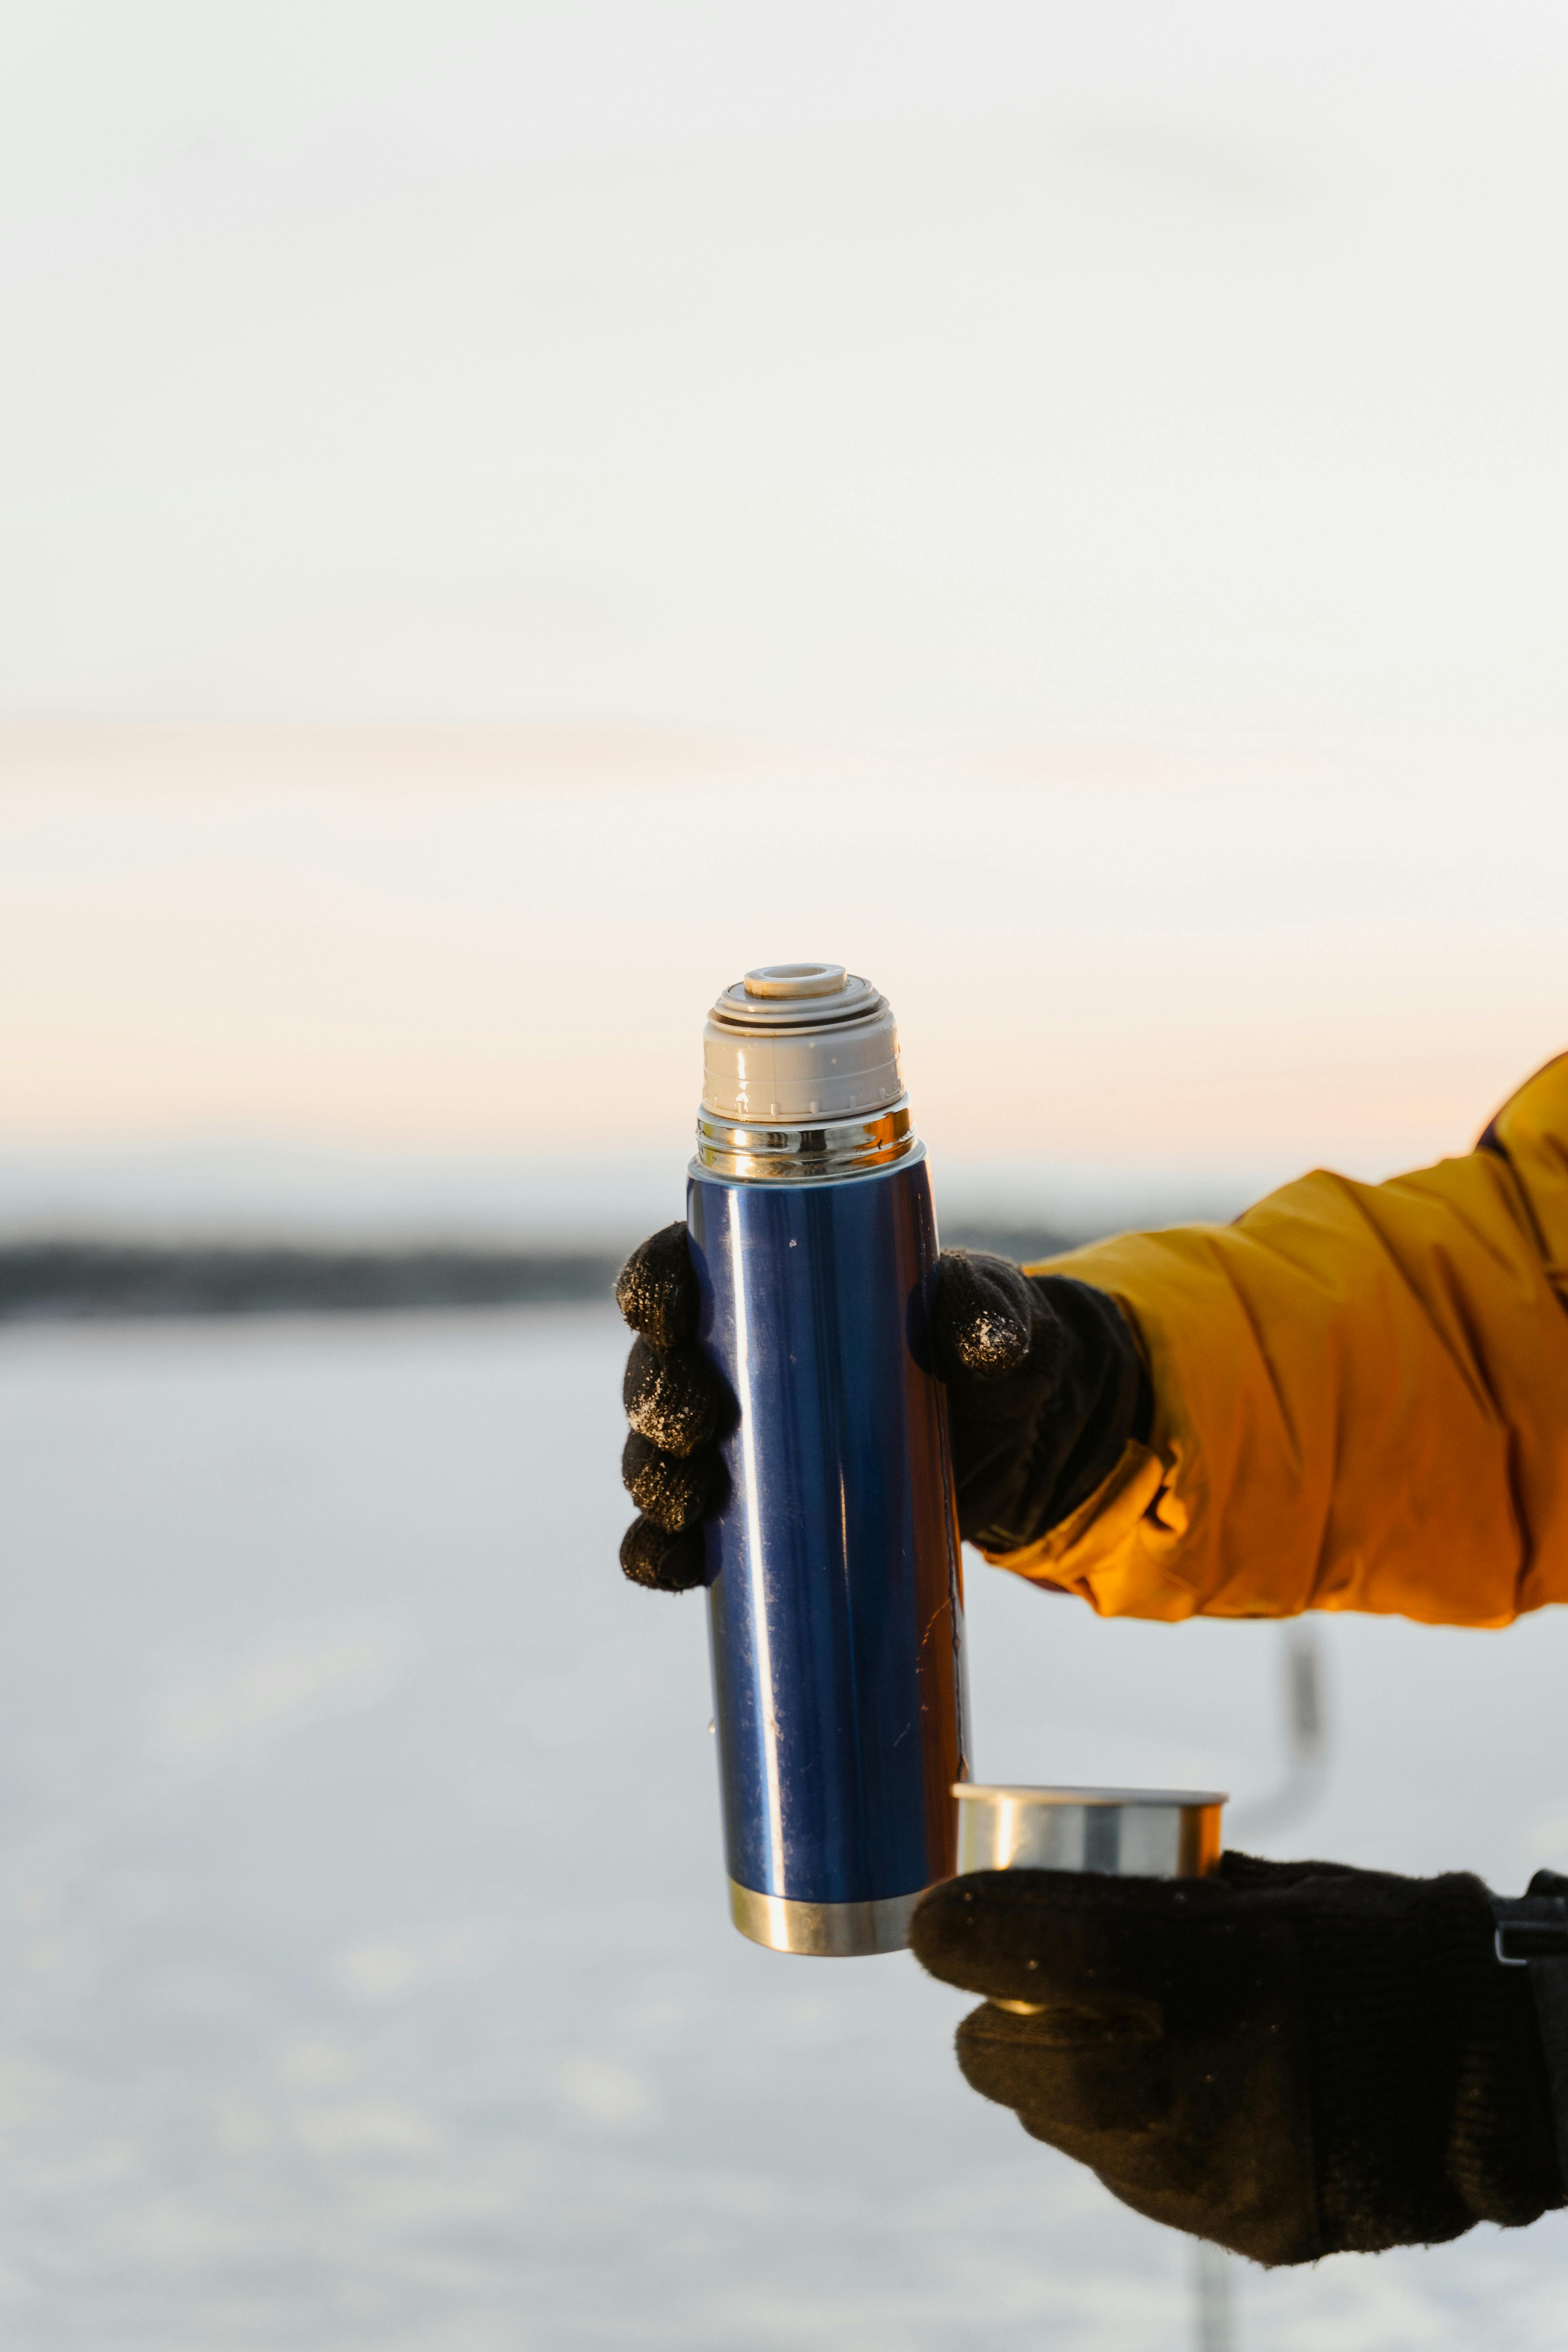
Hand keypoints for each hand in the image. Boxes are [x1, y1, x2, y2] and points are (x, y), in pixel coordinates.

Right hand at [614, 1228, 1148, 1589]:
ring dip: (653, 1478)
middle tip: (693, 1422)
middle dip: (656, 1397)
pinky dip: (660, 1552)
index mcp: (769, 1286)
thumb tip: (987, 1338)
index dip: (654, 1285)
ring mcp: (736, 1444)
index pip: (683, 1268)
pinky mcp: (754, 1518)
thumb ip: (993, 1315)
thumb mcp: (1000, 1325)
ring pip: (656, 1455)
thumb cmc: (993, 1356)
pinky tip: (668, 1563)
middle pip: (656, 1369)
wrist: (1019, 1449)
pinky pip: (680, 1537)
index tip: (665, 1313)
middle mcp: (732, 1361)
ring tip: (688, 1500)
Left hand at [910, 1854, 1563, 2264]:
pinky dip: (1109, 2133)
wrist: (1488, 2080)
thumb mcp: (1276, 1892)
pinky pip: (1128, 2178)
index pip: (1064, 1950)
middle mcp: (1228, 2075)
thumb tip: (1044, 1877)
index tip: (933, 1921)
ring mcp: (1232, 2166)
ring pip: (1072, 2130)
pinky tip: (1137, 2097)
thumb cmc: (1375, 1951)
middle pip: (1040, 2063)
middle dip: (984, 2032)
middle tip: (980, 2001)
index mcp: (1239, 1969)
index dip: (974, 1931)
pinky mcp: (1243, 2225)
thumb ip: (1165, 1899)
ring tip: (1065, 2040)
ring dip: (1040, 2085)